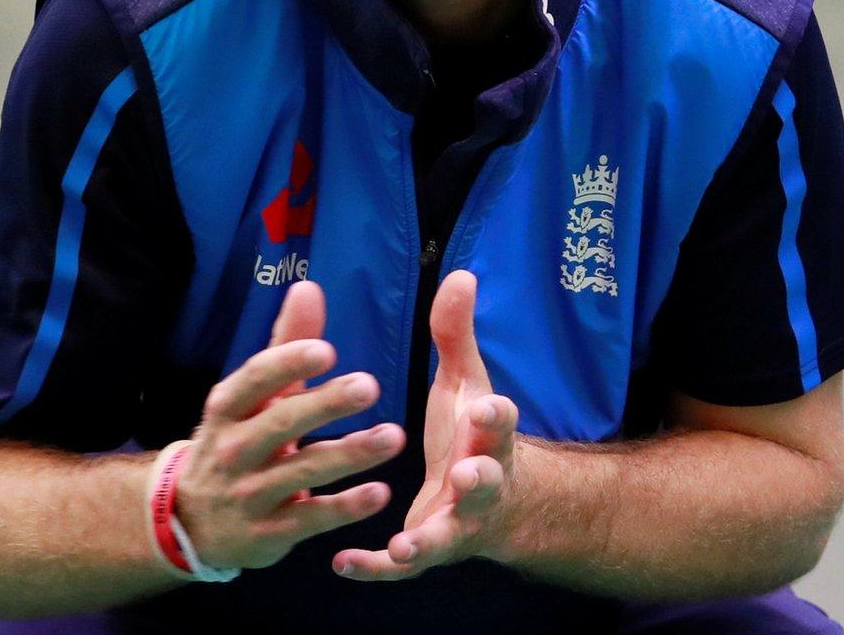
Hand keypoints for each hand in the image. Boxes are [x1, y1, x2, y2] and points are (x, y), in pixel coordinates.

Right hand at [170, 281, 407, 570]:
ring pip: (303, 471)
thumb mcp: (250, 397)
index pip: (255, 379)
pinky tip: (379, 493)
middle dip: (325, 405)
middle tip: (370, 386)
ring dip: (349, 454)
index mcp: (228, 407)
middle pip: (280, 423)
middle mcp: (233, 449)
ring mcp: (248, 494)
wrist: (190, 521)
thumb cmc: (235, 442)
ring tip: (392, 437)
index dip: (288, 364)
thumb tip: (308, 287)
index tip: (326, 350)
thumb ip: (285, 345)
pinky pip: (310, 519)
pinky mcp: (267, 534)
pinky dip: (344, 508)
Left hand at [333, 269, 517, 580]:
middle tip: (467, 474)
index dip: (497, 416)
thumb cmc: (471, 433)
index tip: (487, 406)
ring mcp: (456, 523)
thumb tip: (460, 275)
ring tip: (407, 544)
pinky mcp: (428, 549)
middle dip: (479, 477)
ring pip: (446, 534)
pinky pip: (403, 567)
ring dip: (428, 539)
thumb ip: (457, 334)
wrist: (495, 505)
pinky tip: (343, 563)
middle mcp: (480, 483)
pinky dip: (376, 568)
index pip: (501, 424)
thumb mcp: (467, 383)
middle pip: (485, 481)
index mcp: (488, 437)